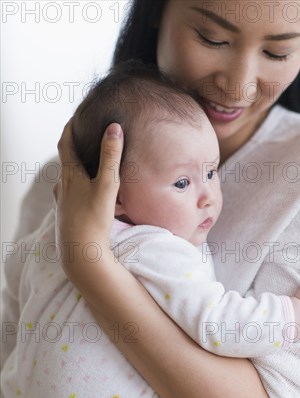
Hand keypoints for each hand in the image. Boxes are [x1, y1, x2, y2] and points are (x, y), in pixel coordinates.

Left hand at [55, 119, 123, 270]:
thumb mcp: (107, 185)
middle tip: (88, 141)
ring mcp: (63, 204)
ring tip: (93, 169)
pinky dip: (83, 191)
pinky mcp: (67, 217)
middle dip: (76, 150)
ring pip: (71, 181)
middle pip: (67, 162)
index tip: (76, 117)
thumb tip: (114, 128)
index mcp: (69, 175)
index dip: (70, 128)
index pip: (65, 143)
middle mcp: (62, 187)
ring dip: (80, 172)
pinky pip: (74, 198)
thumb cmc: (93, 219)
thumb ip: (111, 156)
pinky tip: (94, 199)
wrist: (80, 254)